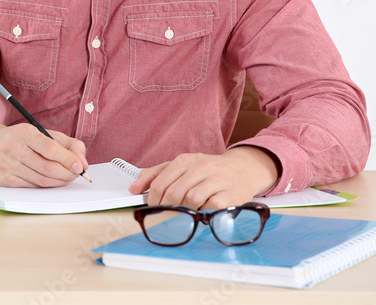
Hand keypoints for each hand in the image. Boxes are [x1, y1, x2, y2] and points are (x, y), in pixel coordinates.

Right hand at [0, 122, 87, 187]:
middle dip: (67, 174)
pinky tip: (52, 181)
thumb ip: (68, 144)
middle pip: (47, 168)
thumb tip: (83, 163)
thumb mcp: (44, 134)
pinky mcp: (5, 180)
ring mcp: (7, 166)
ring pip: (41, 181)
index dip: (68, 159)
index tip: (80, 166)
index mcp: (24, 133)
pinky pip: (32, 187)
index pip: (50, 149)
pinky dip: (46, 186)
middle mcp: (12, 148)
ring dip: (59, 182)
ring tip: (67, 177)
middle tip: (77, 174)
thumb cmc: (21, 139)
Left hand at [127, 147, 279, 208]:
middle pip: (174, 193)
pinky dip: (201, 213)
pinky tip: (201, 212)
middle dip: (166, 208)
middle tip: (167, 215)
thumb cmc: (207, 170)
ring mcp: (216, 180)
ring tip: (185, 212)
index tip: (152, 208)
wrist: (242, 169)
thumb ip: (155, 174)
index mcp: (185, 160)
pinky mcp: (229, 195)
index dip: (152, 199)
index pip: (161, 182)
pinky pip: (209, 208)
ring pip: (190, 200)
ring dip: (184, 211)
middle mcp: (201, 167)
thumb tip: (133, 188)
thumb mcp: (180, 166)